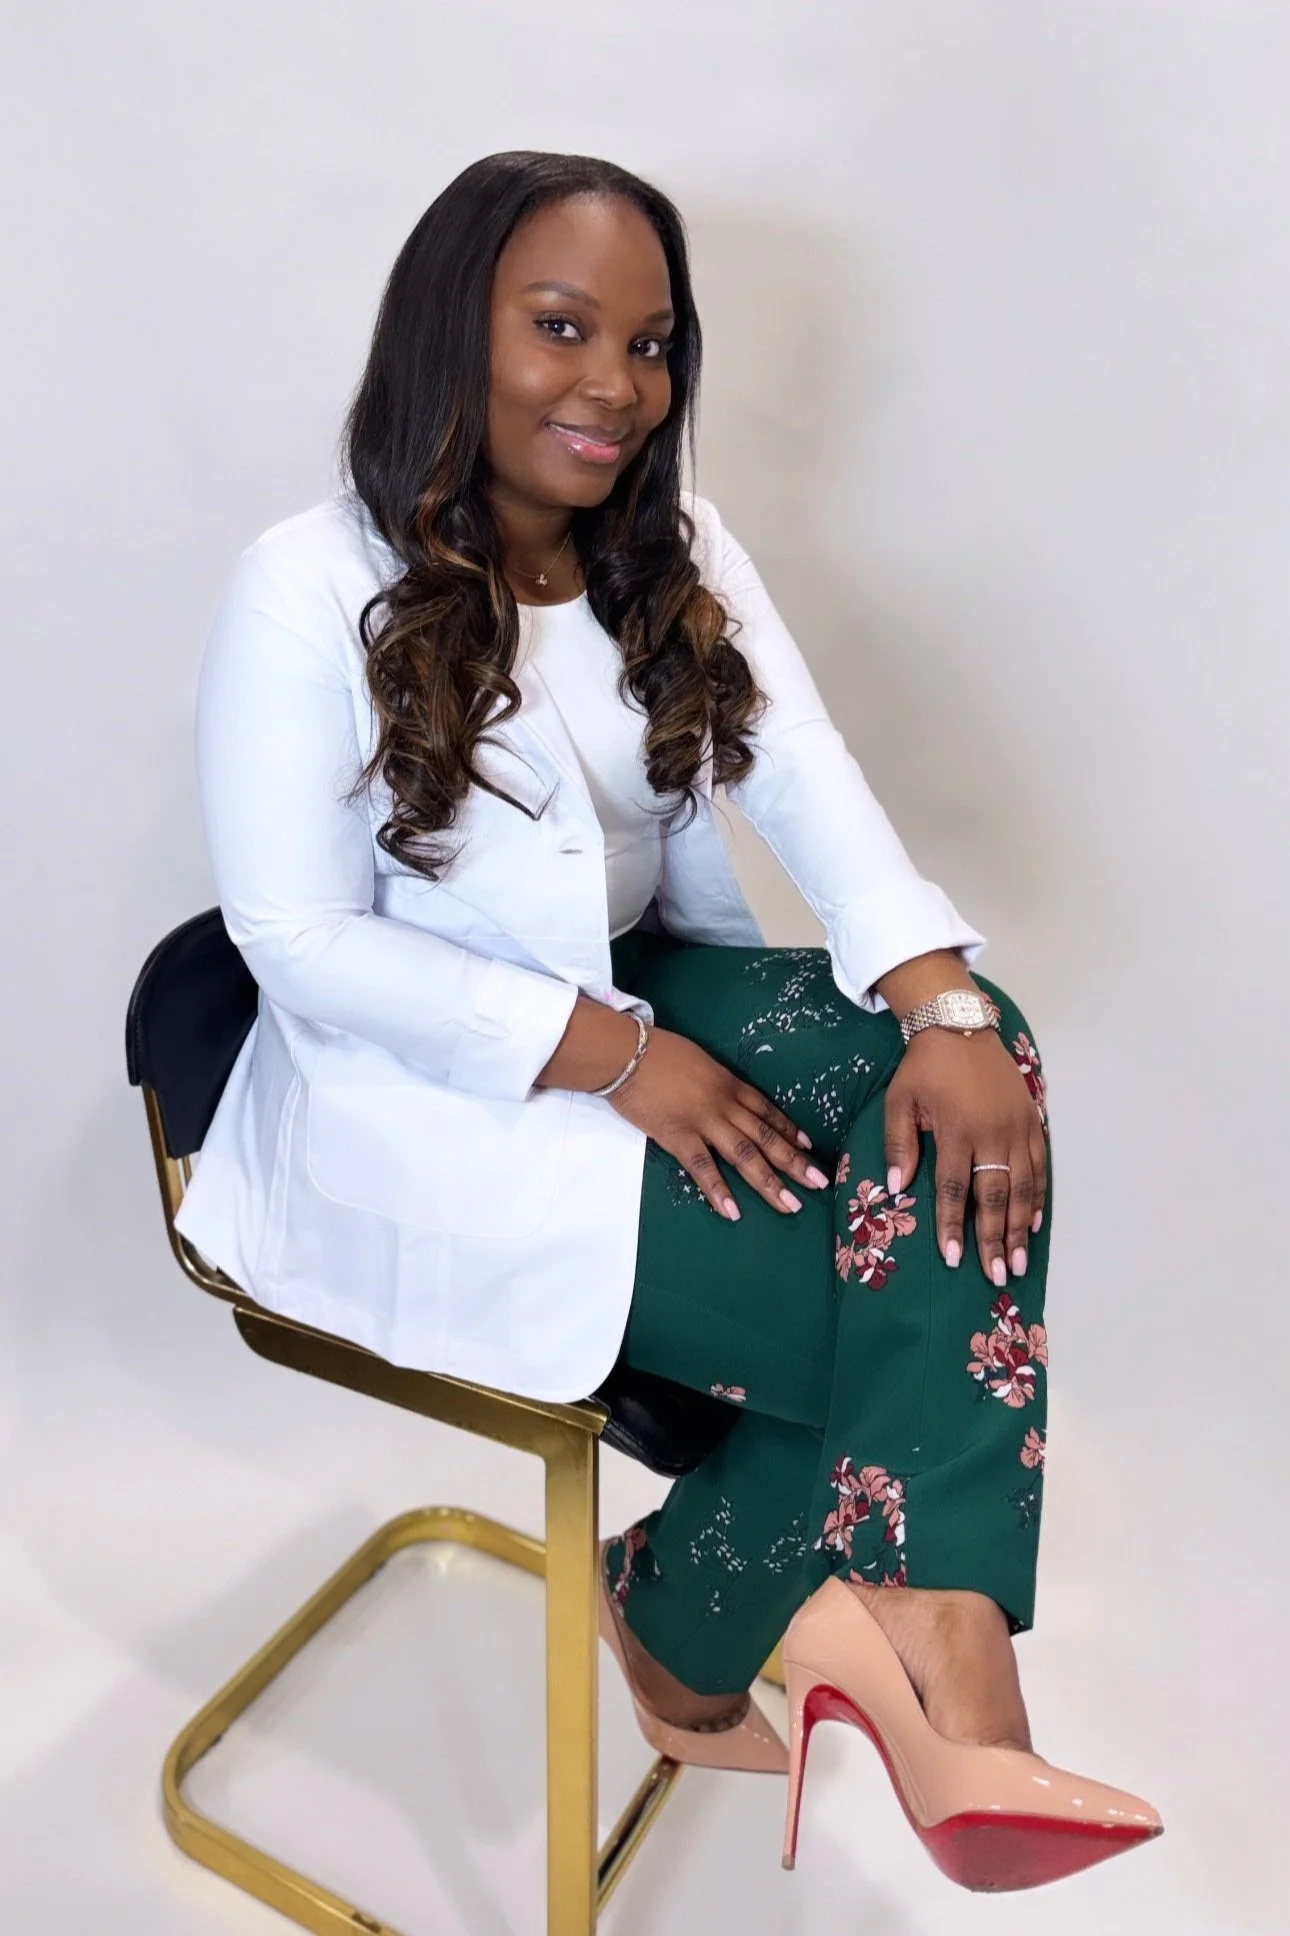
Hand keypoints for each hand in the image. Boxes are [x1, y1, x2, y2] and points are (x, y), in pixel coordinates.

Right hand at [605, 1026, 831, 1220]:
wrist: (627, 1052)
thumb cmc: (658, 1052)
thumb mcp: (699, 1061)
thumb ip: (715, 1083)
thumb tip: (725, 1097)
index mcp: (729, 1084)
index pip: (767, 1111)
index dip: (790, 1130)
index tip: (809, 1147)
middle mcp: (725, 1104)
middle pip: (766, 1137)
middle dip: (795, 1162)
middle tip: (820, 1183)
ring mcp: (703, 1121)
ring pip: (744, 1155)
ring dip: (769, 1182)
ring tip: (790, 1205)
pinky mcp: (678, 1136)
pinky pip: (702, 1167)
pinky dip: (718, 1190)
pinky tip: (733, 1211)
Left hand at [883, 1028, 1047, 1283]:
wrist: (959, 1025)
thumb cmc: (924, 1067)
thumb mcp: (899, 1101)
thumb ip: (898, 1144)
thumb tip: (895, 1187)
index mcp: (956, 1130)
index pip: (955, 1189)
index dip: (954, 1226)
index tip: (953, 1259)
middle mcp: (991, 1133)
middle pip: (994, 1196)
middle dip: (994, 1239)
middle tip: (997, 1275)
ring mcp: (1016, 1128)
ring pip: (1022, 1186)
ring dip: (1020, 1227)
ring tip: (1018, 1261)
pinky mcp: (1031, 1120)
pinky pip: (1038, 1165)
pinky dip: (1038, 1196)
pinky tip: (1035, 1222)